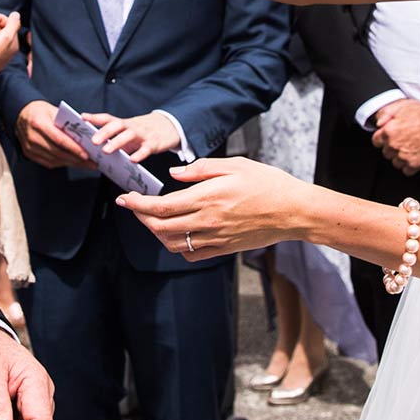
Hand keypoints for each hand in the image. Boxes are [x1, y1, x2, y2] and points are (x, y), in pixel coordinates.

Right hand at [15, 101, 91, 169]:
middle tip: (91, 163)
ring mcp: (29, 147)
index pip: (59, 139)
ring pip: (53, 160)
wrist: (21, 114)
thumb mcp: (54, 111)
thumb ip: (67, 123)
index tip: (87, 155)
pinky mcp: (28, 154)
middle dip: (76, 159)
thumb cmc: (40, 111)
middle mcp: (32, 136)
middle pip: (57, 152)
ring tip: (85, 164)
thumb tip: (85, 136)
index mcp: (39, 123)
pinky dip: (62, 163)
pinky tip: (72, 163)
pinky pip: (48, 162)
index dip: (74, 148)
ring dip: (71, 163)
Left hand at [83, 110, 183, 161]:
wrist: (168, 126)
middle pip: (116, 126)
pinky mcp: (153, 143)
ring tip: (106, 150)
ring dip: (117, 142)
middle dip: (104, 132)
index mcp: (123, 124)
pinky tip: (132, 160)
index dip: (95, 117)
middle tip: (94, 141)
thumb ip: (113, 139)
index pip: (107, 118)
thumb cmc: (142, 132)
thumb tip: (94, 151)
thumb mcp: (127, 132)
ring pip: (129, 135)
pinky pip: (146, 148)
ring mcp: (143, 134)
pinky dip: (139, 154)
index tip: (83, 118)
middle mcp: (131, 127)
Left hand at [117, 157, 309, 259]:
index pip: (162, 206)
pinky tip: (175, 235)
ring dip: (156, 232)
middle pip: (161, 226)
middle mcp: (208, 221)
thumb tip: (174, 173)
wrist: (293, 211)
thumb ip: (200, 169)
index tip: (125, 198)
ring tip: (151, 219)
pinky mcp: (223, 248)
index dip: (138, 204)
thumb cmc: (267, 183)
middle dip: (141, 217)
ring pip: (173, 243)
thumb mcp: (234, 164)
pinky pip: (191, 254)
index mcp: (207, 197)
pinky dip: (176, 247)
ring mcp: (215, 238)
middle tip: (133, 206)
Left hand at [370, 99, 419, 176]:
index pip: (376, 141)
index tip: (389, 136)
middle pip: (386, 152)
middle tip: (404, 140)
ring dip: (401, 157)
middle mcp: (395, 145)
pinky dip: (410, 165)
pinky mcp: (416, 164)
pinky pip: (407, 170)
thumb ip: (386, 114)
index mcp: (389, 131)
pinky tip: (417, 155)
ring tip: (412, 147)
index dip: (383, 138)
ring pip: (396, 162)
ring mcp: (405, 156)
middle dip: (392, 147)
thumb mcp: (404, 106)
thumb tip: (378, 124)